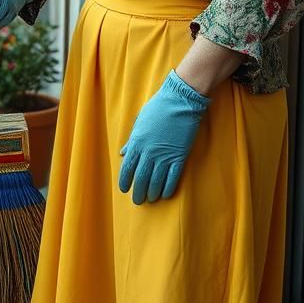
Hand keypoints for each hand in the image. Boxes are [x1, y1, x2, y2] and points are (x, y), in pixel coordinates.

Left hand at [118, 71, 209, 204]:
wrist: (180, 102)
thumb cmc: (158, 108)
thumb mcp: (139, 122)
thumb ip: (132, 140)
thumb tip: (123, 153)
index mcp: (137, 142)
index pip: (127, 167)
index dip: (125, 180)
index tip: (125, 189)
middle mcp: (149, 152)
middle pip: (141, 178)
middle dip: (139, 191)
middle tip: (138, 200)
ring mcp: (165, 156)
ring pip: (156, 181)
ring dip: (153, 192)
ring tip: (151, 199)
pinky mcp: (179, 156)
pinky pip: (172, 177)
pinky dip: (168, 187)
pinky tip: (165, 194)